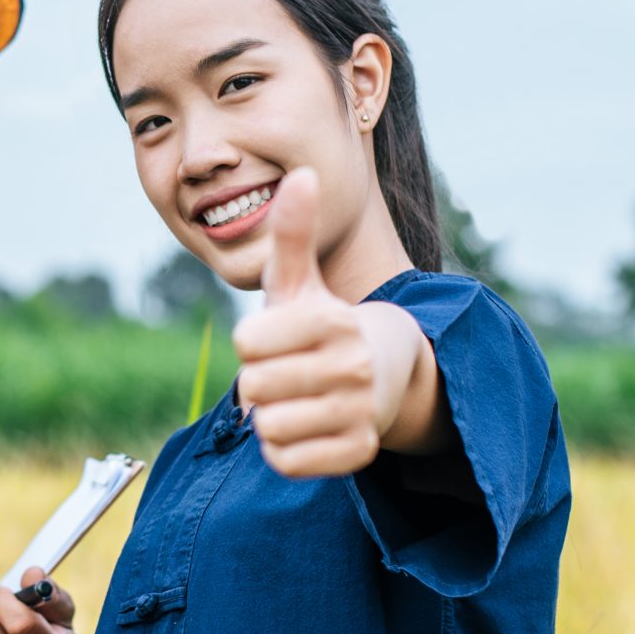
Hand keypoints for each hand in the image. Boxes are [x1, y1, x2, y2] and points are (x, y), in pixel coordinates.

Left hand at [233, 168, 414, 476]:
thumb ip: (294, 233)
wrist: (387, 372)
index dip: (252, 342)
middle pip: (255, 387)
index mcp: (333, 321)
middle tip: (285, 371)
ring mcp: (359, 413)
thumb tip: (302, 172)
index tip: (276, 338)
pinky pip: (287, 461)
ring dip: (270, 416)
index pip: (247, 342)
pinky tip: (305, 426)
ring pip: (269, 427)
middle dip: (258, 381)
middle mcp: (353, 367)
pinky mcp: (358, 453)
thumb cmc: (325, 324)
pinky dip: (284, 449)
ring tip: (296, 399)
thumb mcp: (304, 281)